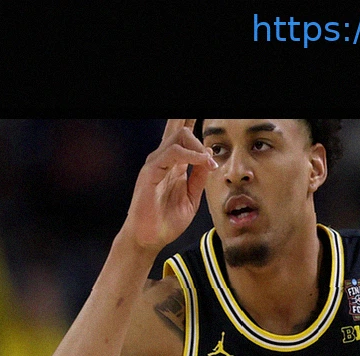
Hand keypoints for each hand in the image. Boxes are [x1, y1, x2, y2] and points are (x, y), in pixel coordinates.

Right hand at [121, 118, 217, 255]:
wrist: (149, 238)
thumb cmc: (166, 220)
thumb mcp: (191, 198)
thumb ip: (199, 177)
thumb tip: (210, 156)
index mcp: (174, 165)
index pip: (184, 138)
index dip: (192, 124)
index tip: (204, 116)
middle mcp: (164, 160)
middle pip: (178, 130)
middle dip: (189, 119)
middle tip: (202, 112)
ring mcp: (156, 164)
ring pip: (177, 137)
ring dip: (198, 144)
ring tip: (210, 159)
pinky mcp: (150, 172)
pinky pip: (172, 153)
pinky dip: (190, 155)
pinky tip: (203, 160)